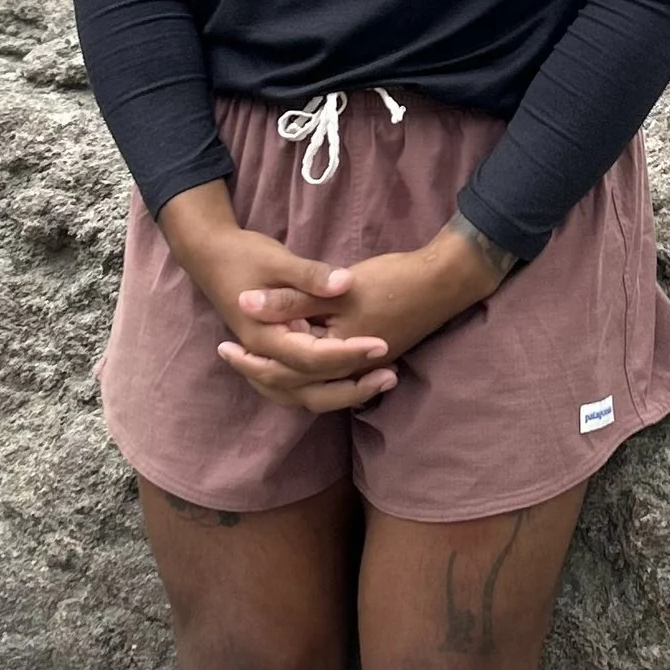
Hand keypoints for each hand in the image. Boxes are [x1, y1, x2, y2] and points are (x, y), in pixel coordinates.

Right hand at [156, 187, 391, 413]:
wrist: (211, 255)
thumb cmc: (243, 255)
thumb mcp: (278, 259)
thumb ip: (310, 275)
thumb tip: (345, 283)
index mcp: (264, 336)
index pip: (311, 358)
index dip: (347, 354)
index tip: (381, 345)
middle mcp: (264, 356)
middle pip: (309, 388)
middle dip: (352, 385)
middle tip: (391, 373)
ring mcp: (267, 358)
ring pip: (303, 395)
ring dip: (341, 394)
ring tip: (381, 382)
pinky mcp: (275, 354)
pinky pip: (299, 386)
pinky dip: (325, 389)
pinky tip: (354, 383)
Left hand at [216, 226, 504, 407]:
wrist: (442, 281)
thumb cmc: (391, 282)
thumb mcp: (335, 289)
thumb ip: (291, 300)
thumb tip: (244, 302)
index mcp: (336, 356)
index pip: (285, 371)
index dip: (253, 360)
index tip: (226, 346)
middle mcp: (348, 370)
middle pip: (296, 388)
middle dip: (262, 375)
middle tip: (231, 355)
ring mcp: (362, 366)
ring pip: (313, 387)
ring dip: (283, 376)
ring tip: (255, 361)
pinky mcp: (369, 357)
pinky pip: (328, 377)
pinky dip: (305, 371)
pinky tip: (295, 354)